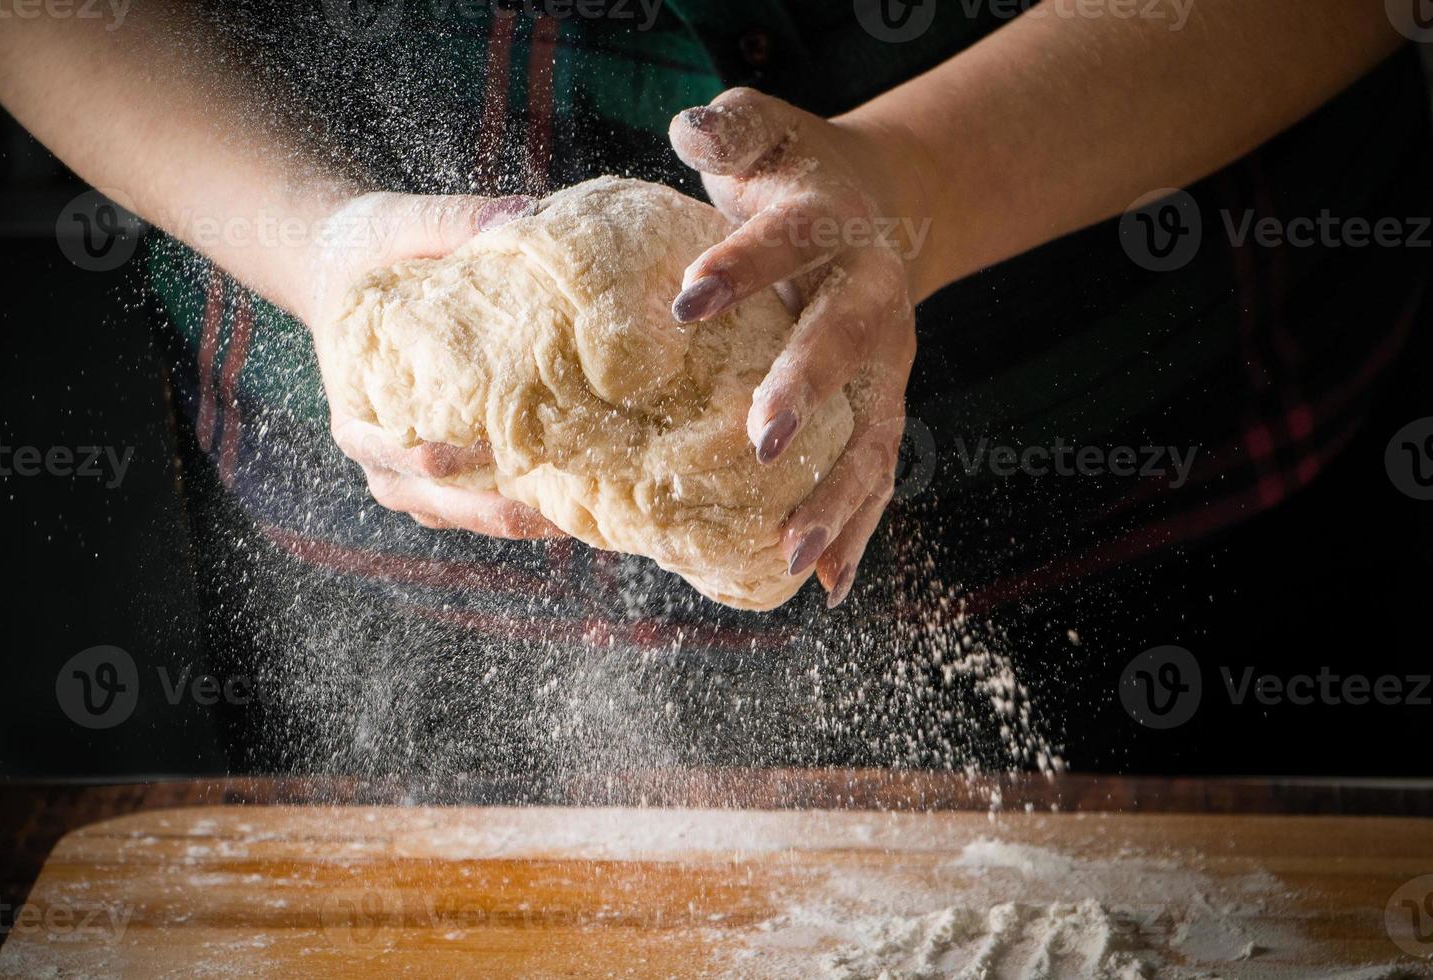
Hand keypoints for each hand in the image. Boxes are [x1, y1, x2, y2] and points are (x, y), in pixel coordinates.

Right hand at [295, 191, 564, 539]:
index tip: (481, 454)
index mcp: (358, 406)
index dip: (440, 457)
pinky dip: (512, 510)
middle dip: (491, 507)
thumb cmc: (373, 251)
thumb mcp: (404, 225)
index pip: (397, 450)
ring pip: (456, 514)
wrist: (346, 268)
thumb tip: (527, 214)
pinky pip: (471, 505)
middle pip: (434, 499)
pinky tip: (564, 507)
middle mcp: (377, 451)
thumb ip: (457, 223)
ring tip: (571, 515)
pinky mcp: (437, 470)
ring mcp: (406, 469)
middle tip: (551, 507)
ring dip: (510, 518)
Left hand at [668, 88, 927, 606]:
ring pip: (871, 434)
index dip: (741, 269)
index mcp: (831, 228)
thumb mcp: (766, 132)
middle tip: (760, 443)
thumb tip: (689, 129)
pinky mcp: (884, 406)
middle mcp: (871, 298)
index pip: (786, 245)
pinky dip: (858, 530)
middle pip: (844, 346)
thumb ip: (731, 127)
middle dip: (806, 395)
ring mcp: (888, 362)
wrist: (885, 205)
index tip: (687, 300)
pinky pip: (878, 474)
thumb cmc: (798, 176)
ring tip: (791, 556)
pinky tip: (827, 586)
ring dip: (836, 497)